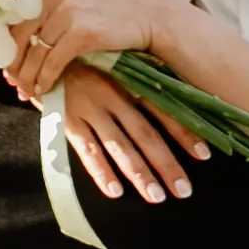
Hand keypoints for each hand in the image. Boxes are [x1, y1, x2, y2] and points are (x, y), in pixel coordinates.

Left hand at [5, 0, 157, 105]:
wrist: (149, 14)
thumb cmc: (109, 6)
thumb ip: (43, 2)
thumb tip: (8, 34)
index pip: (10, 12)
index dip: (2, 40)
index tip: (2, 60)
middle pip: (17, 34)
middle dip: (13, 63)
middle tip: (13, 82)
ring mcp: (67, 9)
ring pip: (34, 51)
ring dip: (28, 76)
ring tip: (26, 90)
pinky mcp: (81, 32)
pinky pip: (53, 62)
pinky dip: (46, 79)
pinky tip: (45, 88)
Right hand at [53, 68, 208, 205]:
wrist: (44, 51)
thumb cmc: (86, 60)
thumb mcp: (116, 64)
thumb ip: (139, 81)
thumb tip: (180, 101)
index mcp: (129, 82)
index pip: (163, 110)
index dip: (184, 133)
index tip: (204, 155)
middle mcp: (113, 96)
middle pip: (146, 135)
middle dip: (166, 164)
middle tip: (183, 191)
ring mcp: (90, 109)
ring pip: (119, 146)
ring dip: (139, 173)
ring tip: (156, 197)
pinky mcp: (67, 121)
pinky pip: (86, 151)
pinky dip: (101, 172)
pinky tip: (115, 191)